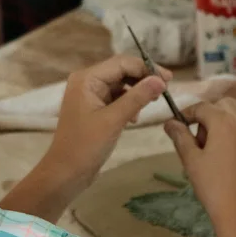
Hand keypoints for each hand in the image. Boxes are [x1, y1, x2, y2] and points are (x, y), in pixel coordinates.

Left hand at [47, 55, 172, 182]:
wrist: (66, 173)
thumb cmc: (86, 145)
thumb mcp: (114, 120)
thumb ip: (138, 97)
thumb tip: (160, 80)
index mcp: (87, 79)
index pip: (122, 63)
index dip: (146, 68)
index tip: (169, 80)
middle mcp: (87, 81)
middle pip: (121, 71)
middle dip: (143, 79)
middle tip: (165, 90)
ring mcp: (90, 95)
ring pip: (121, 84)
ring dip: (137, 92)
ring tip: (151, 104)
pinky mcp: (94, 109)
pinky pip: (116, 98)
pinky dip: (129, 103)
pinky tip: (135, 117)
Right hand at [163, 99, 235, 230]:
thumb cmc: (213, 187)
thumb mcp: (191, 161)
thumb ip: (180, 137)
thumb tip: (170, 123)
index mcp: (225, 123)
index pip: (202, 107)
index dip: (187, 114)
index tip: (177, 126)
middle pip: (225, 106)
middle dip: (209, 115)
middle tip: (199, 140)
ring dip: (224, 128)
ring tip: (213, 155)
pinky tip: (230, 166)